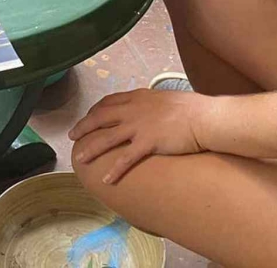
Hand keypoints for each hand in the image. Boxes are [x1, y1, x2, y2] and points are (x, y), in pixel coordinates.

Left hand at [69, 88, 207, 184]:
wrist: (204, 117)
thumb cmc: (191, 108)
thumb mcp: (165, 99)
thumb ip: (152, 104)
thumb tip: (149, 110)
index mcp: (138, 97)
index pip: (109, 102)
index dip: (95, 111)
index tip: (88, 118)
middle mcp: (134, 110)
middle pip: (100, 118)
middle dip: (84, 127)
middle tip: (72, 137)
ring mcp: (139, 126)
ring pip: (107, 138)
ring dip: (91, 149)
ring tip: (80, 159)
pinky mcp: (148, 143)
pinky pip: (126, 159)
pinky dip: (114, 170)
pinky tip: (106, 180)